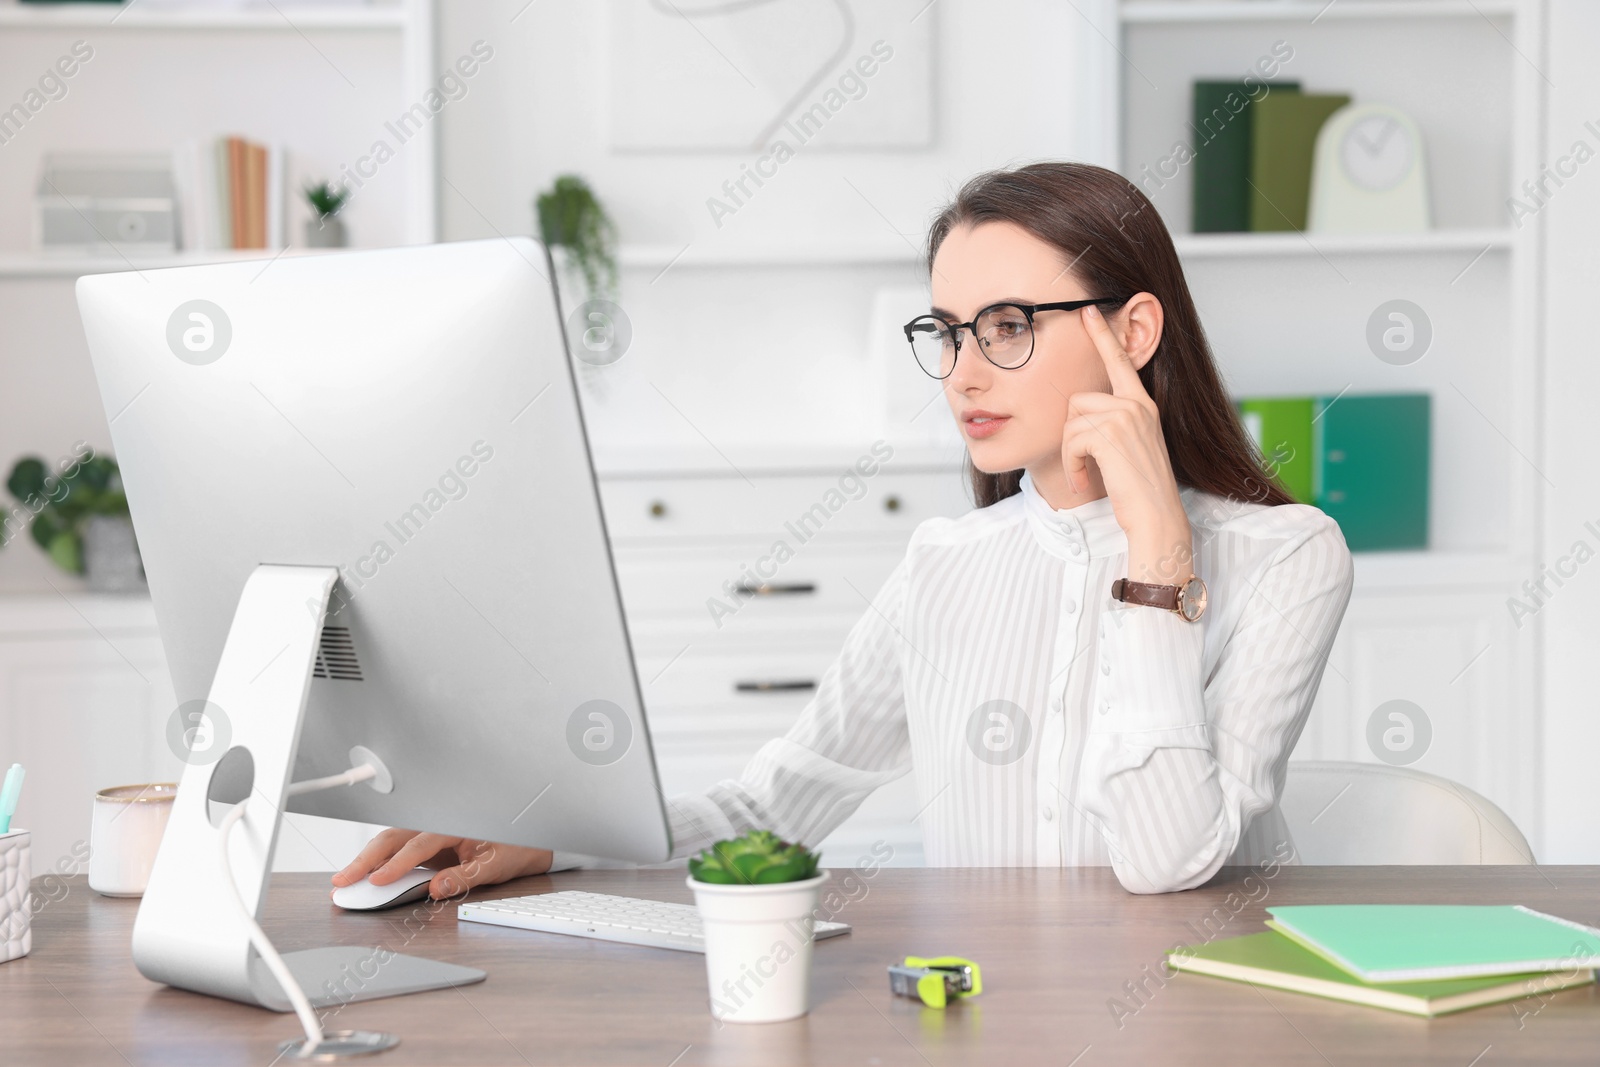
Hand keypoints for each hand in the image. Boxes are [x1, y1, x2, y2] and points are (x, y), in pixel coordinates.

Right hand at [330, 827, 553, 900]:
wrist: (532, 840)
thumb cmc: (517, 847)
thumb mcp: (497, 865)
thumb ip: (467, 876)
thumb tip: (437, 887)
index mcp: (455, 823)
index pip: (418, 844)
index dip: (395, 864)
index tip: (376, 882)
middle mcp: (438, 824)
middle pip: (394, 837)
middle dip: (366, 859)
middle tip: (342, 881)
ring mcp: (432, 833)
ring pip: (391, 841)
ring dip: (367, 860)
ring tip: (343, 881)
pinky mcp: (429, 844)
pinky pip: (398, 849)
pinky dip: (378, 862)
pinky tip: (363, 876)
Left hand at [1064, 303, 1192, 584]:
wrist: (1156, 518)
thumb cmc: (1139, 490)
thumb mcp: (1128, 448)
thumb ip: (1112, 425)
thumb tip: (1080, 414)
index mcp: (1142, 404)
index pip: (1120, 362)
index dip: (1104, 335)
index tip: (1091, 310)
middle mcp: (1137, 405)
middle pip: (1077, 401)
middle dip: (1071, 436)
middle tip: (1083, 465)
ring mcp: (1127, 417)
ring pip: (1071, 421)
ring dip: (1071, 454)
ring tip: (1086, 475)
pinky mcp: (1113, 433)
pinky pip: (1071, 440)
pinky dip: (1072, 465)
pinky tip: (1086, 481)